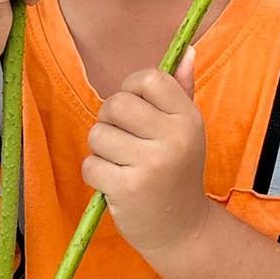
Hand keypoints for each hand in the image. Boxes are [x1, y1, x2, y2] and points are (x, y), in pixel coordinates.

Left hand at [82, 49, 209, 257]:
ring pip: (98, 134)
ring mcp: (152, 163)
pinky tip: (115, 184)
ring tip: (122, 164)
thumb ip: (183, 90)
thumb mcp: (187, 131)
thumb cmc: (177, 172)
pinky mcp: (128, 188)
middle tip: (124, 141)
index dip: (130, 90)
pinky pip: (90, 164)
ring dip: (101, 150)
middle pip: (116, 103)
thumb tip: (187, 50)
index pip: (148, 78)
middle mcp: (174, 137)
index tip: (134, 111)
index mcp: (188, 118)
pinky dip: (96, 174)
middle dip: (110, 120)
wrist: (181, 228)